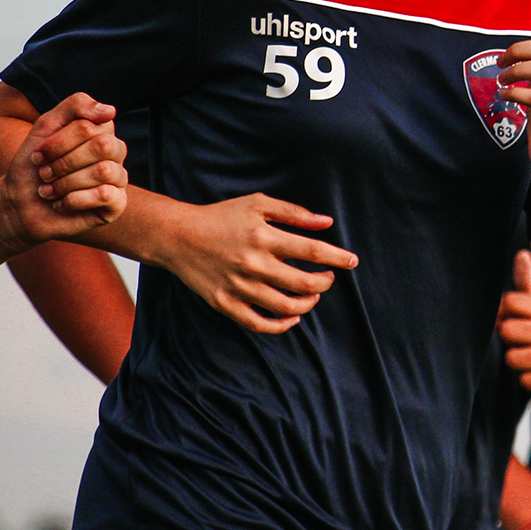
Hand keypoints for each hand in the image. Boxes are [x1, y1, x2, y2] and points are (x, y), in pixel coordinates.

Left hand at [0, 93, 128, 246]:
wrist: (20, 205)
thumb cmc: (34, 165)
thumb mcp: (46, 126)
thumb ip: (76, 106)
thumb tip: (110, 111)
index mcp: (101, 131)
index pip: (89, 126)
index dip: (59, 141)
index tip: (38, 154)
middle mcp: (115, 153)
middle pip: (101, 146)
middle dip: (64, 162)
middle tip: (44, 174)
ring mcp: (118, 179)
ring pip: (103, 171)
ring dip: (66, 183)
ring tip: (49, 191)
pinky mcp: (117, 204)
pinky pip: (105, 195)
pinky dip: (74, 200)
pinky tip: (61, 204)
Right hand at [155, 193, 357, 333]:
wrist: (178, 237)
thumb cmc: (221, 217)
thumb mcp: (258, 204)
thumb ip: (294, 213)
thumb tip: (326, 223)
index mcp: (264, 237)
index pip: (312, 250)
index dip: (337, 258)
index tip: (352, 261)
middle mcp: (254, 264)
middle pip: (304, 283)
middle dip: (325, 282)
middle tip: (328, 277)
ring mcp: (240, 287)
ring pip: (287, 307)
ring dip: (308, 303)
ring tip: (312, 294)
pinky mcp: (227, 305)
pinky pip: (261, 324)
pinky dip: (282, 325)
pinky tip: (292, 317)